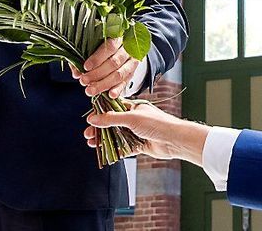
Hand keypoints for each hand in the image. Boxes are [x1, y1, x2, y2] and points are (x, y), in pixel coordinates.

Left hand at [74, 37, 139, 98]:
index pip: (109, 47)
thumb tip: (77, 72)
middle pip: (114, 62)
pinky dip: (118, 89)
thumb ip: (83, 56)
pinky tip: (110, 94)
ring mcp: (132, 61)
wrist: (120, 45)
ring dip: (104, 84)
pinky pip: (126, 82)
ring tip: (90, 90)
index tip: (85, 67)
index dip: (97, 58)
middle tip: (84, 81)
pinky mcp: (132, 72)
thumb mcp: (93, 44)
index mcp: (118, 37)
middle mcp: (128, 49)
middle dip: (97, 74)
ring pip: (120, 74)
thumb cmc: (103, 44)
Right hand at [84, 101, 207, 163]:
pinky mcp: (140, 145)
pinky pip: (125, 148)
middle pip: (113, 124)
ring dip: (105, 140)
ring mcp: (138, 132)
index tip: (89, 119)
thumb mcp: (131, 118)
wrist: (175, 140)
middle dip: (100, 129)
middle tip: (87, 135)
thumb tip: (92, 118)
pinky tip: (106, 152)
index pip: (113, 108)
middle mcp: (135, 119)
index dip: (101, 113)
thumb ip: (111, 119)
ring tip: (92, 144)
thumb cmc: (156, 124)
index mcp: (134, 108)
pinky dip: (116, 150)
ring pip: (117, 136)